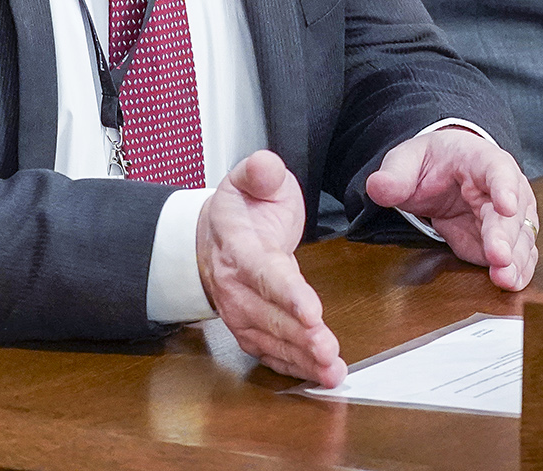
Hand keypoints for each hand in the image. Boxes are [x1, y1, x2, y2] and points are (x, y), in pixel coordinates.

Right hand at [196, 150, 344, 387]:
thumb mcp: (251, 177)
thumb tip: (266, 166)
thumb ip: (260, 171)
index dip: (287, 294)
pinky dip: (292, 367)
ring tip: (330, 370)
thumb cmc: (243, 207)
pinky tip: (317, 376)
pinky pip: (269, 352)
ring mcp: (239, 311)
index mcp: (238, 247)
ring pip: (269, 340)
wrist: (212, 234)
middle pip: (268, 316)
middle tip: (328, 350)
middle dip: (299, 336)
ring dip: (300, 358)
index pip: (263, 273)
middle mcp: (235, 285)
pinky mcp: (248, 328)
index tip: (312, 312)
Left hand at [365, 129, 537, 291]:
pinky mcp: (505, 241)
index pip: (498, 169)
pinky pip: (518, 255)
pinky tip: (511, 283)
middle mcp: (505, 187)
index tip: (506, 206)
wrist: (444, 173)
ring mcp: (508, 217)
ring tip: (505, 278)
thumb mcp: (408, 160)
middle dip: (506, 236)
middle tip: (499, 257)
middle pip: (512, 211)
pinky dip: (517, 270)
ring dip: (516, 259)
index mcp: (481, 160)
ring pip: (520, 237)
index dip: (504, 187)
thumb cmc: (433, 162)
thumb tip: (379, 186)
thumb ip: (395, 174)